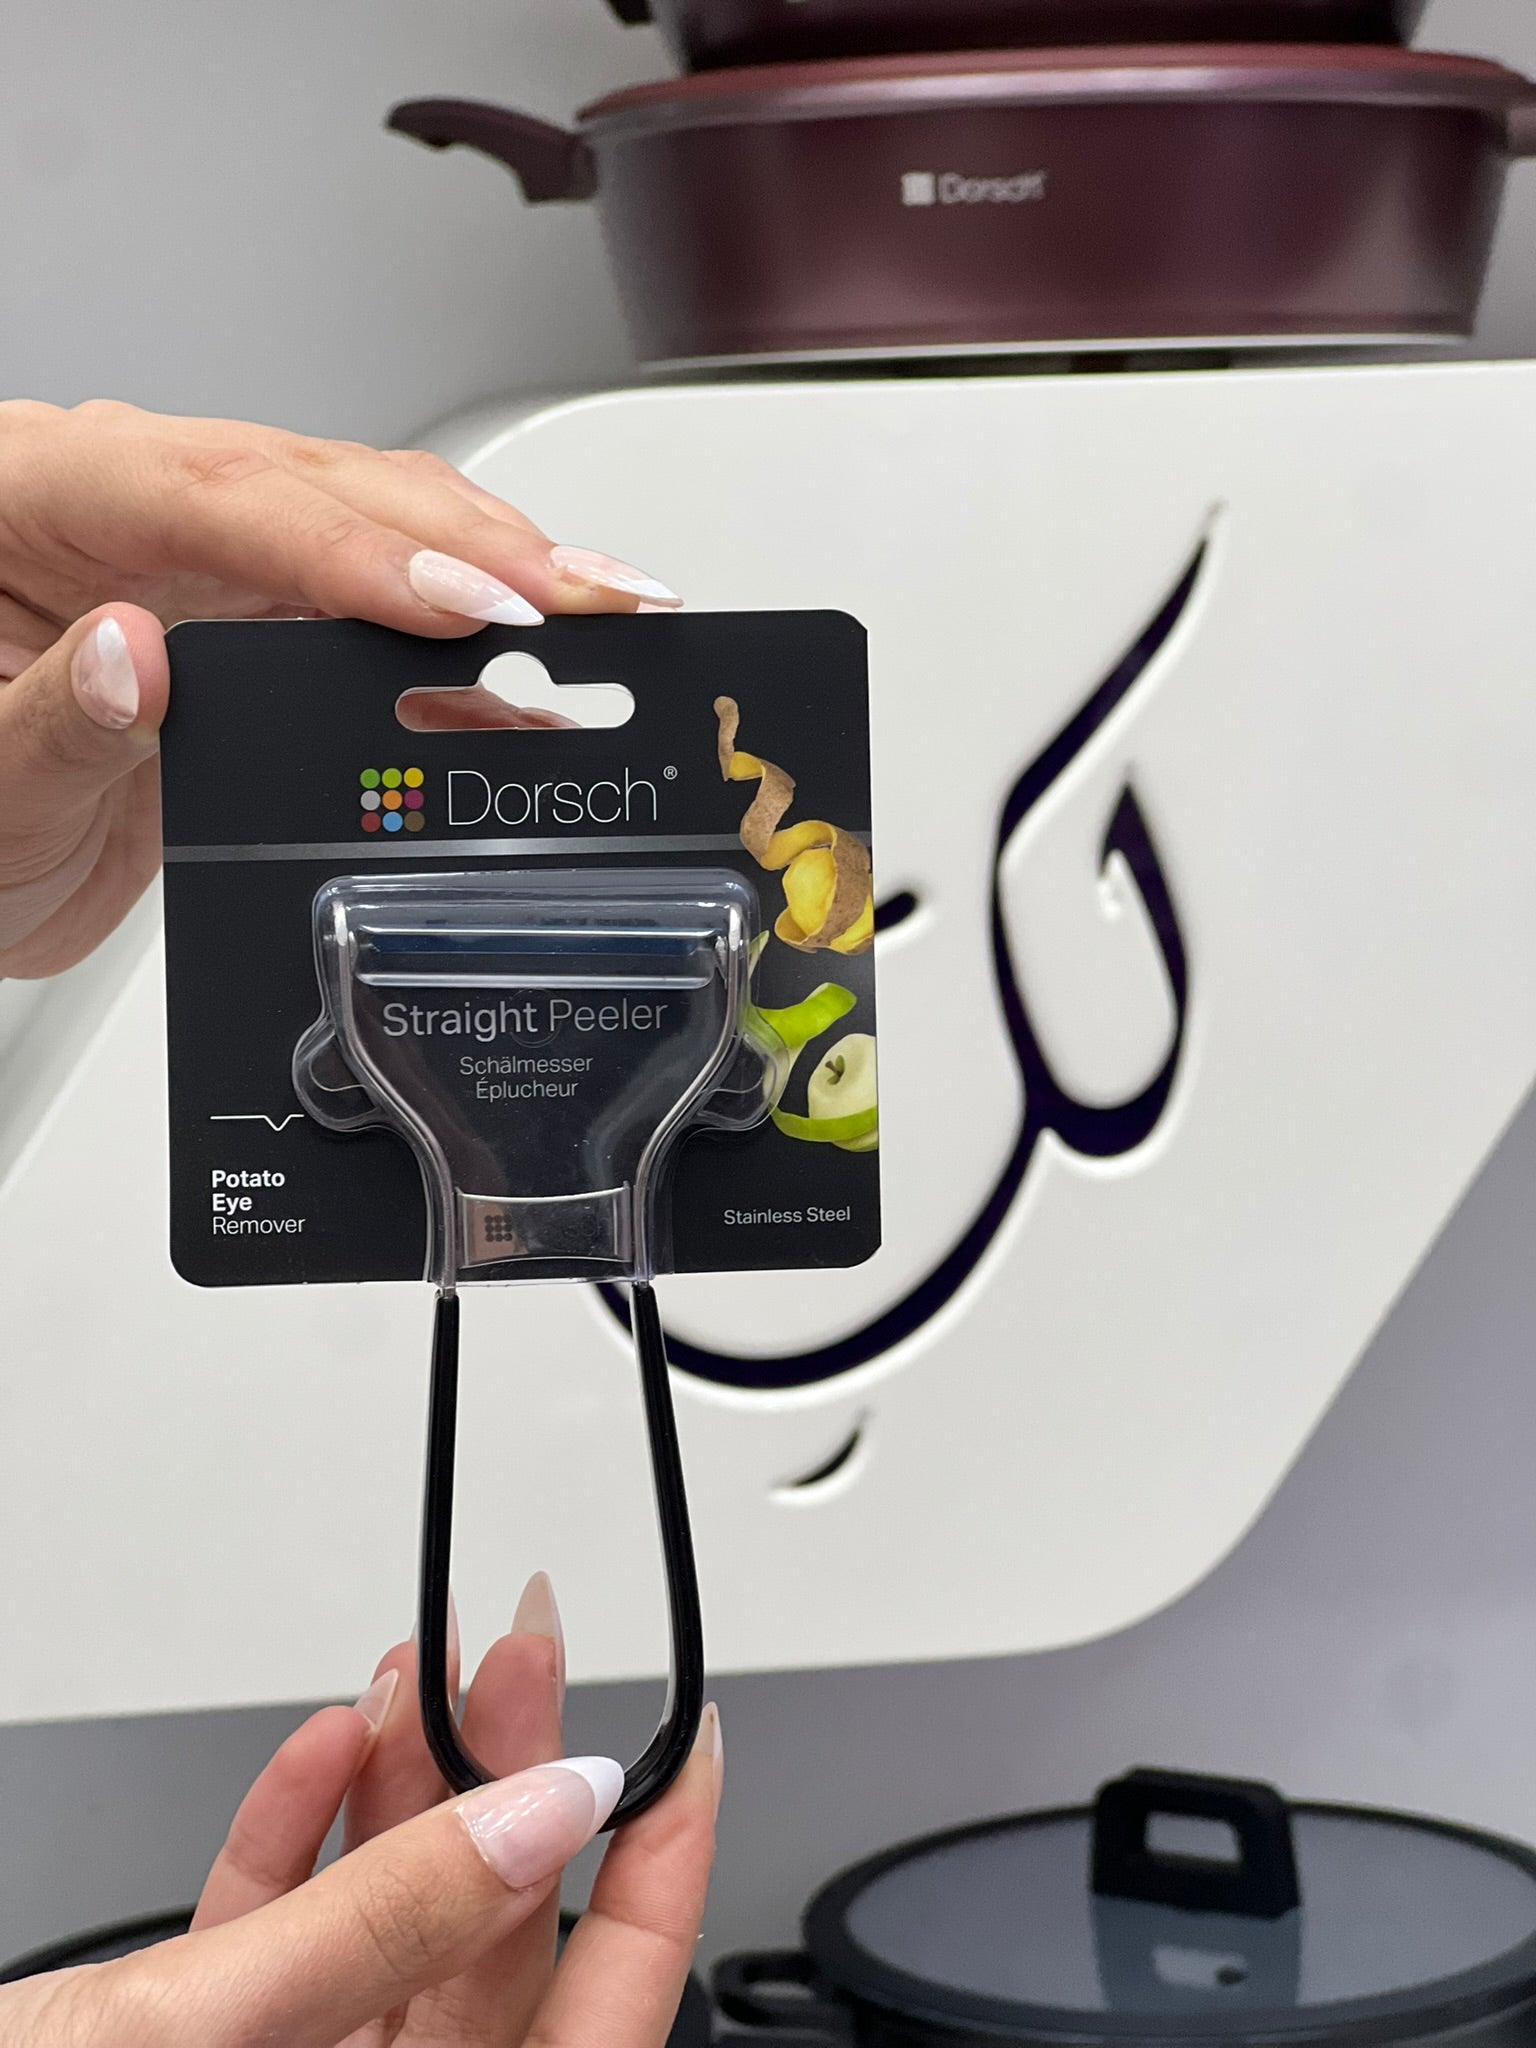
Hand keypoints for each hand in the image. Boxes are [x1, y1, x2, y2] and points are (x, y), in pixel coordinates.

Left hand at [0, 399, 681, 975]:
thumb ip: (47, 721)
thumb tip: (135, 656)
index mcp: (34, 489)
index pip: (214, 489)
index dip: (351, 543)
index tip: (456, 599)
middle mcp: (127, 504)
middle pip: (321, 486)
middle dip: (470, 542)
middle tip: (585, 597)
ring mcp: (196, 561)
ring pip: (368, 529)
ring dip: (494, 572)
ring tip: (607, 612)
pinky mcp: (248, 626)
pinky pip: (369, 617)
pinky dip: (462, 654)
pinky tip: (542, 677)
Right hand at [0, 1577, 720, 2045]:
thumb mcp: (200, 2038)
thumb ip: (382, 1926)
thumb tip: (546, 1810)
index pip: (603, 2017)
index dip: (664, 1879)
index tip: (690, 1748)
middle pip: (490, 1934)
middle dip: (511, 1774)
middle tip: (522, 1651)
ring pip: (389, 1915)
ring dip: (407, 1780)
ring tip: (426, 1663)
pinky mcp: (200, 2034)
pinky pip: (283, 1923)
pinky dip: (302, 1824)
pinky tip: (318, 1744)